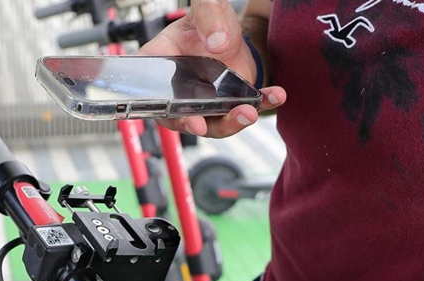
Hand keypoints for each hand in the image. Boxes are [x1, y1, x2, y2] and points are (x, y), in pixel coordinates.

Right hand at [138, 0, 285, 137]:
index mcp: (160, 65)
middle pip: (179, 117)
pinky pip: (243, 111)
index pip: (147, 90)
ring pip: (212, 124)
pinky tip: (276, 96)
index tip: (174, 114)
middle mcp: (178, 91)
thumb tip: (217, 43)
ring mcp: (204, 103)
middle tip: (201, 126)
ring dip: (230, 123)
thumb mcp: (208, 8)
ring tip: (249, 111)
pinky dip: (260, 105)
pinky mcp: (228, 105)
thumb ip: (209, 16)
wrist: (232, 32)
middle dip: (192, 124)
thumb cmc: (209, 21)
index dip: (158, 107)